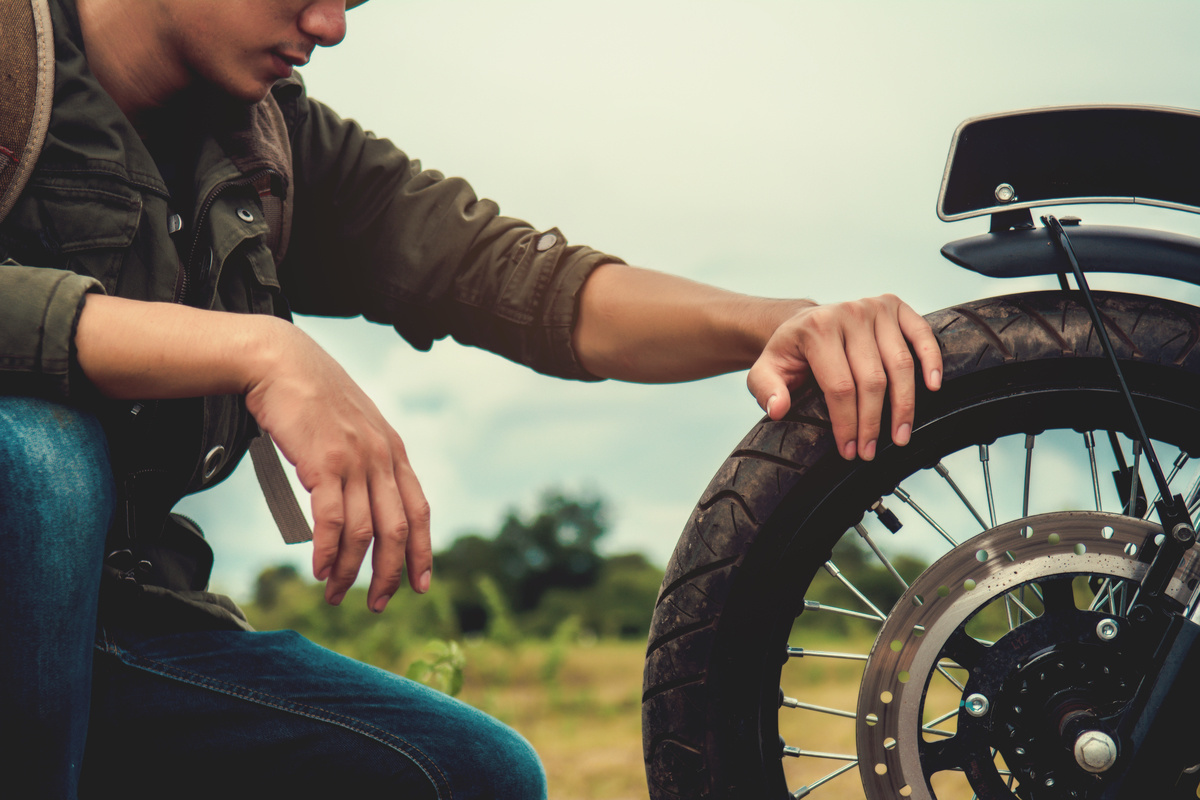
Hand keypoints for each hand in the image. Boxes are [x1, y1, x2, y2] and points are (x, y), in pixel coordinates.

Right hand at [74, 296, 429, 611]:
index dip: (422, 551)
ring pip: (365, 532)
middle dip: (390, 573)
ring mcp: (356, 460)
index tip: (420, 584)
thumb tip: (352, 507)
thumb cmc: (309, 397)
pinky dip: (328, 552)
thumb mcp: (350, 429)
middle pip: (398, 530)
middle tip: (378, 603)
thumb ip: (361, 462)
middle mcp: (383, 457)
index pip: (419, 510)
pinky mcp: (325, 463)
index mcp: (394, 451)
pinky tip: (319, 569)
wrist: (280, 361)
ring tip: (336, 594)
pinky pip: (333, 521)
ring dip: (351, 571)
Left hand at [746, 294, 941, 459]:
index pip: (839, 386)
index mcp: (816, 329)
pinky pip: (921, 334)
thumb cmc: (790, 351)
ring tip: (900, 436)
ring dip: (904, 406)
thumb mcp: (765, 370)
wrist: (804, 322)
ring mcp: (874, 308)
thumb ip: (766, 389)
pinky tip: (933, 386)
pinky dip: (931, 360)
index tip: (850, 450)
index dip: (847, 424)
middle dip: (873, 422)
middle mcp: (848, 313)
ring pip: (900, 364)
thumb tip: (777, 409)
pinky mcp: (895, 306)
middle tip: (871, 451)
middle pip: (872, 380)